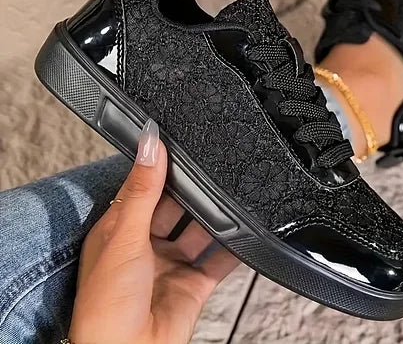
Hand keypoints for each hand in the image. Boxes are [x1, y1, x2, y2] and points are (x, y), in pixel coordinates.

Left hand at [69, 119, 238, 343]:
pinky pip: (219, 261)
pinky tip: (247, 234)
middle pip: (176, 209)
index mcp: (122, 231)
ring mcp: (172, 265)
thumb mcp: (125, 236)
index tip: (181, 146)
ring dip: (215, 219)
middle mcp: (147, 246)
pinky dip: (234, 249)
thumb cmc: (106, 306)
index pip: (145, 189)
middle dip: (193, 194)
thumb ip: (143, 190)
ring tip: (233, 197)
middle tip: (214, 171)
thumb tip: (150, 145)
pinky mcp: (193, 285)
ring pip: (200, 232)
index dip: (162, 169)